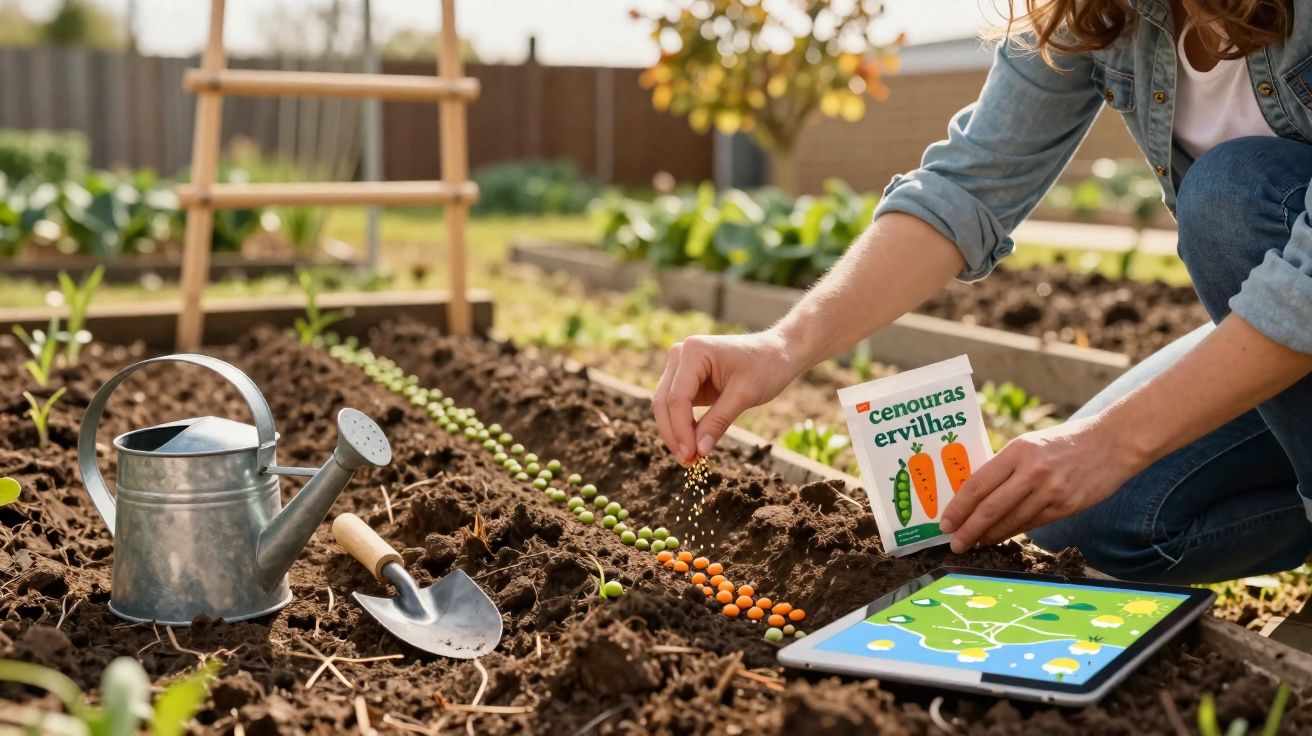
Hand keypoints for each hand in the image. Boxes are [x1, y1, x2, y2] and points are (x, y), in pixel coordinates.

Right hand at [652, 330, 802, 464]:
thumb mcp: (744, 395)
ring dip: (676, 432)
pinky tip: (694, 444)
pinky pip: (677, 406)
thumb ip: (718, 421)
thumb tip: (698, 450)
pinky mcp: (687, 379)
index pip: (677, 398)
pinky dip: (683, 426)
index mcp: (693, 351)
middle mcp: (681, 355)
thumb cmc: (766, 367)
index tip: (691, 456)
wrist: (779, 353)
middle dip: (674, 434)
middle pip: (664, 401)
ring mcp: (681, 365)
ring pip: (666, 405)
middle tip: (687, 461)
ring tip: (691, 457)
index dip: (681, 430)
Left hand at [937, 416, 1143, 553]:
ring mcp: (1051, 490)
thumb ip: (1005, 466)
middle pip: (990, 508)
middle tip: (954, 543)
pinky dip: (1012, 532)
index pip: (978, 484)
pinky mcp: (1066, 505)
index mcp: (1017, 451)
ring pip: (1010, 521)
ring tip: (973, 543)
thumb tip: (975, 494)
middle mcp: (1032, 471)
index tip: (945, 522)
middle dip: (968, 529)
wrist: (1112, 443)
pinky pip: (1032, 524)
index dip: (958, 507)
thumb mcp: (1030, 444)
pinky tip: (998, 537)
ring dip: (988, 536)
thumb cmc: (1064, 442)